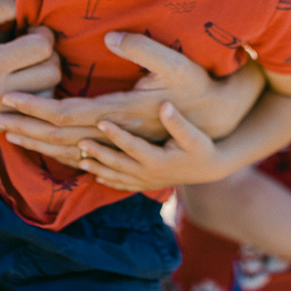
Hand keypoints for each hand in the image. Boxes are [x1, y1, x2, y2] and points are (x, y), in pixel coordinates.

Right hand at [0, 0, 60, 132]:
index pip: (42, 48)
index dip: (43, 33)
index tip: (31, 29)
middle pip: (52, 71)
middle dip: (49, 53)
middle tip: (33, 45)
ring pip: (49, 93)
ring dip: (46, 75)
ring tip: (28, 64)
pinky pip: (33, 111)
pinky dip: (35, 95)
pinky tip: (21, 82)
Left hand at [0, 32, 261, 163]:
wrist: (217, 123)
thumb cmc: (195, 86)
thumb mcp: (175, 64)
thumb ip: (143, 49)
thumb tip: (110, 37)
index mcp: (121, 111)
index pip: (68, 113)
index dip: (36, 106)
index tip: (7, 98)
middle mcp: (115, 133)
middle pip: (59, 136)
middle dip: (24, 126)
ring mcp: (119, 145)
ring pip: (67, 150)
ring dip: (34, 141)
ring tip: (5, 132)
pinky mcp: (122, 148)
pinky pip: (81, 156)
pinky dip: (55, 151)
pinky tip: (38, 146)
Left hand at [77, 102, 228, 191]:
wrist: (211, 169)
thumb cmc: (202, 148)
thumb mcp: (194, 135)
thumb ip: (178, 122)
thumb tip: (164, 105)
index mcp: (158, 160)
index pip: (132, 146)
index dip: (116, 134)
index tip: (100, 121)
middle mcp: (149, 174)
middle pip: (118, 163)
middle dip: (98, 152)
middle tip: (79, 141)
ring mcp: (147, 182)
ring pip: (117, 176)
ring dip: (98, 168)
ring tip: (79, 159)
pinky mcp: (147, 184)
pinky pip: (124, 185)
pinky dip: (109, 181)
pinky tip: (96, 175)